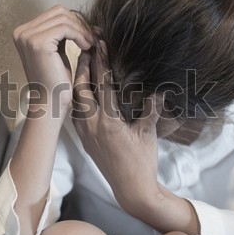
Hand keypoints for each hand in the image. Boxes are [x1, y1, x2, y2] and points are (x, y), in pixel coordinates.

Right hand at [13, 5, 93, 116]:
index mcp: (23, 32)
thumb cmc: (56, 79)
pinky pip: (65, 28)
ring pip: (64, 18)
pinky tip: (86, 47)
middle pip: (59, 12)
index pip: (54, 13)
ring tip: (90, 44)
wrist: (50, 101)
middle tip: (92, 38)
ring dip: (82, 30)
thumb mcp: (57, 50)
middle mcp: (21, 32)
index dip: (75, 21)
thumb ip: (61, 32)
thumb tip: (80, 16)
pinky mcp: (38, 42)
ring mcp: (27, 36)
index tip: (89, 34)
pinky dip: (80, 35)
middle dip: (79, 23)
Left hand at [72, 44, 199, 234]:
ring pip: (76, 100)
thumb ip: (150, 110)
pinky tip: (81, 88)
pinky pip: (77, 112)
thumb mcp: (148, 133)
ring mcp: (85, 132)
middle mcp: (92, 125)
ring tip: (82, 62)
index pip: (103, 85)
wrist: (130, 189)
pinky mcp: (84, 139)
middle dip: (84, 65)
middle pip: (82, 88)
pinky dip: (78, 96)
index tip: (100, 45)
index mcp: (109, 122)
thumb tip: (158, 90)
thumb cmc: (142, 162)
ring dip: (78, 80)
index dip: (102, 63)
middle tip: (87, 47)